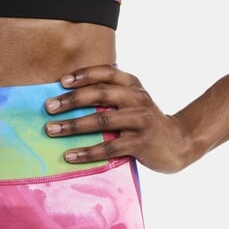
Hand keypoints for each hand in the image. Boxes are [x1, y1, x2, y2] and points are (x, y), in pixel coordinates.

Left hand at [43, 66, 193, 173]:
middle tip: (48, 107)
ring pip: (102, 121)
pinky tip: (70, 156)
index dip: (84, 74)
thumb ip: (111, 95)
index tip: (61, 81)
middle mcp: (137, 99)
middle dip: (71, 100)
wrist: (180, 142)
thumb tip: (70, 94)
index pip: (107, 73)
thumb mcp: (134, 101)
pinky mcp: (141, 143)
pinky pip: (109, 147)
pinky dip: (87, 152)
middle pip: (100, 94)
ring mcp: (141, 121)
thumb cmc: (147, 121)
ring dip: (73, 126)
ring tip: (51, 130)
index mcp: (133, 85)